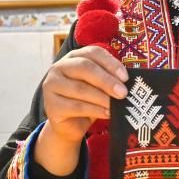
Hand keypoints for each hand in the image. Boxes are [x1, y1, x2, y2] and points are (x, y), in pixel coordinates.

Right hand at [34, 46, 127, 174]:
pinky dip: (95, 110)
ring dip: (102, 98)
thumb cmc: (89, 101)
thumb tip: (127, 82)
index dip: (110, 63)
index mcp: (73, 57)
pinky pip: (76, 106)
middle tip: (123, 93)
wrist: (71, 125)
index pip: (93, 53)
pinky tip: (107, 113)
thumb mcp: (99, 87)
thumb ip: (108, 80)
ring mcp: (51, 85)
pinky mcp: (51, 105)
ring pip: (80, 89)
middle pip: (85, 68)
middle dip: (107, 81)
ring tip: (116, 105)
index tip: (125, 77)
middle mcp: (59, 67)